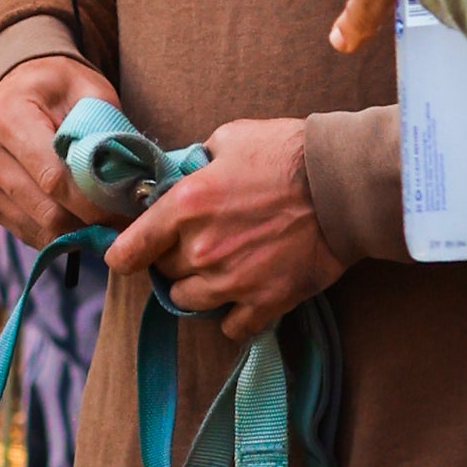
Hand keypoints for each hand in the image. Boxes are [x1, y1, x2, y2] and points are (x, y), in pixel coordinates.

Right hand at [0, 50, 119, 246]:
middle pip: (45, 209)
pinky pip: (25, 231)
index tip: (125, 213)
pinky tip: (78, 221)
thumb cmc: (57, 87)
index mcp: (6, 116)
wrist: (17, 85)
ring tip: (105, 223)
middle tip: (122, 224)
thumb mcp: (88, 92)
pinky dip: (56, 234)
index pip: (54, 178)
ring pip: (36, 227)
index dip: (93, 203)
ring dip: (74, 232)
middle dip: (88, 223)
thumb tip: (130, 184)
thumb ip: (105, 131)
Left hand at [102, 115, 341, 347]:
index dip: (124, 255)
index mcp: (185, 207)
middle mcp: (201, 250)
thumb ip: (197, 162)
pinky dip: (234, 317)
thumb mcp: (230, 139)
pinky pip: (233, 327)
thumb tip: (184, 175)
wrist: (342, 184)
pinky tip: (245, 297)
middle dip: (174, 261)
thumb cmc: (287, 153)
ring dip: (198, 290)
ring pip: (189, 303)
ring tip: (218, 273)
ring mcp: (233, 281)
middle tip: (197, 246)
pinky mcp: (266, 301)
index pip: (130, 250)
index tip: (126, 257)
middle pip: (164, 275)